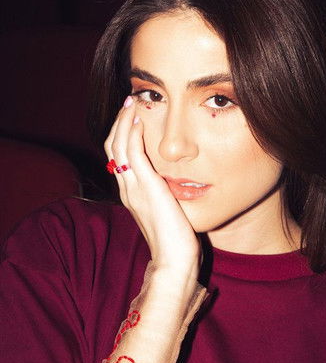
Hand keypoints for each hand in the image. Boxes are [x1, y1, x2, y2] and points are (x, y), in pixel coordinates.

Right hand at [104, 96, 200, 274]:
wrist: (173, 261)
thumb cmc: (175, 240)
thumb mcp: (166, 210)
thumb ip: (163, 194)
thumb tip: (171, 182)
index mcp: (131, 192)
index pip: (117, 155)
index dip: (121, 133)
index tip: (131, 115)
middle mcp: (127, 188)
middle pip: (112, 146)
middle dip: (119, 122)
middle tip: (128, 102)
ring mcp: (133, 188)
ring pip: (118, 146)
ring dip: (124, 121)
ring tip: (131, 103)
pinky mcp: (145, 187)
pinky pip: (133, 153)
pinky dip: (133, 134)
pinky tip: (139, 120)